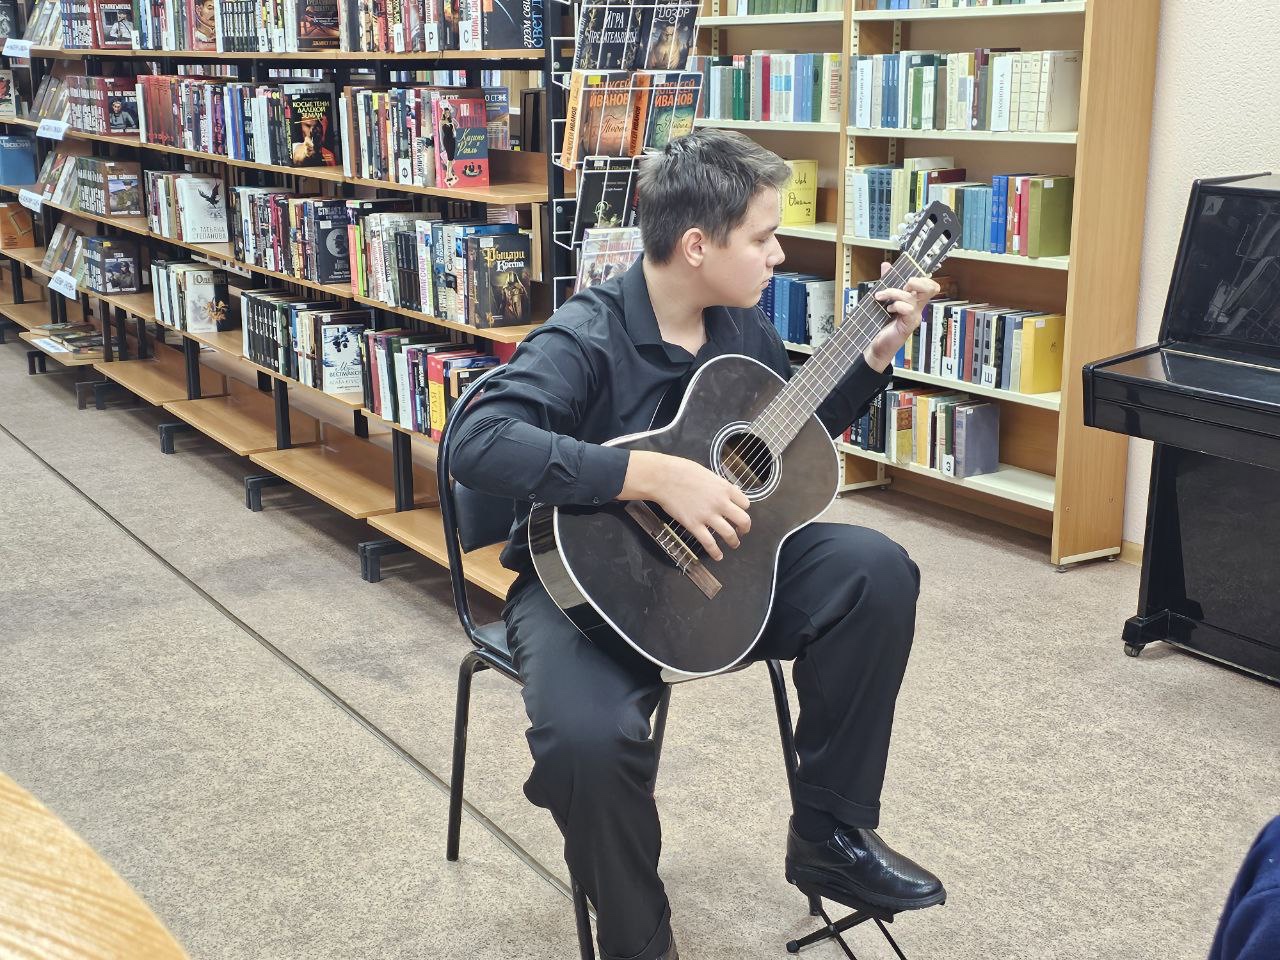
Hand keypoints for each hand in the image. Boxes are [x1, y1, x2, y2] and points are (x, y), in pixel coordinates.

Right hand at [621, 450, 750, 561]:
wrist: (663, 478)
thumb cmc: (682, 471)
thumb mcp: (707, 474)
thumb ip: (719, 485)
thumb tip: (727, 491)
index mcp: (725, 488)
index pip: (745, 503)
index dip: (743, 510)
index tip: (740, 513)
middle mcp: (720, 503)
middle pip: (743, 520)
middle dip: (745, 528)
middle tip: (742, 531)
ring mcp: (708, 515)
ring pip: (729, 534)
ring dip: (734, 541)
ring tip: (734, 544)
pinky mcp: (694, 525)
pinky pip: (709, 543)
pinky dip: (715, 552)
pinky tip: (718, 556)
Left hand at [864, 261, 940, 371]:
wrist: (876, 346)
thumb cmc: (880, 324)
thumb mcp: (883, 300)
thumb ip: (887, 283)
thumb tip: (886, 265)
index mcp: (913, 300)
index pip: (929, 285)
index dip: (921, 277)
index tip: (904, 277)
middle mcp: (916, 307)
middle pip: (931, 288)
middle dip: (917, 281)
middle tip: (903, 284)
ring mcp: (914, 316)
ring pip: (912, 296)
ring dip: (894, 292)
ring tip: (880, 297)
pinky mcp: (908, 325)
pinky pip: (907, 309)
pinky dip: (896, 305)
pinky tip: (888, 310)